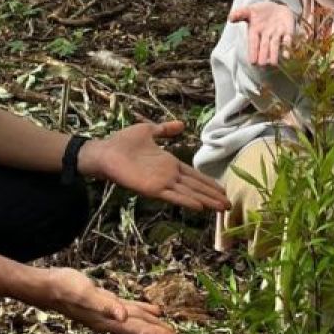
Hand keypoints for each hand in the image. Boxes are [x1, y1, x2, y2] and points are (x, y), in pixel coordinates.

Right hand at [25, 267, 178, 333]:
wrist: (48, 287)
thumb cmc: (65, 290)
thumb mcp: (86, 295)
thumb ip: (106, 305)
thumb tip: (122, 317)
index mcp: (108, 321)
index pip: (138, 331)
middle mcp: (110, 320)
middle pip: (139, 329)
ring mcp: (107, 313)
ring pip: (135, 320)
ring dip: (151, 324)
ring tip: (167, 329)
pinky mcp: (105, 302)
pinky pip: (128, 308)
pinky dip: (141, 310)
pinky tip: (150, 309)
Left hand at [82, 121, 229, 211]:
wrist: (104, 151)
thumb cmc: (122, 142)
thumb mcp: (148, 130)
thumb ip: (165, 130)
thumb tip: (181, 124)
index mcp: (169, 163)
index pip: (194, 175)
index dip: (209, 182)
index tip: (223, 189)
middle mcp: (169, 175)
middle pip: (196, 186)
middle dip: (213, 195)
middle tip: (229, 205)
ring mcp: (161, 183)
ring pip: (189, 193)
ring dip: (206, 201)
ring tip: (221, 208)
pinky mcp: (152, 189)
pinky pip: (173, 196)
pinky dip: (186, 201)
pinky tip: (200, 207)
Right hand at [229, 1, 295, 66]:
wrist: (276, 8)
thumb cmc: (260, 12)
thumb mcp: (249, 10)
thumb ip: (240, 14)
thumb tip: (229, 18)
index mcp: (255, 31)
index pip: (253, 42)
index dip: (253, 51)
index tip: (252, 61)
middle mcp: (266, 35)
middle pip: (265, 46)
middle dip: (264, 54)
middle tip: (262, 65)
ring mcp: (277, 34)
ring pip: (275, 45)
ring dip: (275, 54)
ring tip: (274, 64)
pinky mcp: (288, 31)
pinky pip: (288, 39)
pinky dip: (288, 44)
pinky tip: (288, 53)